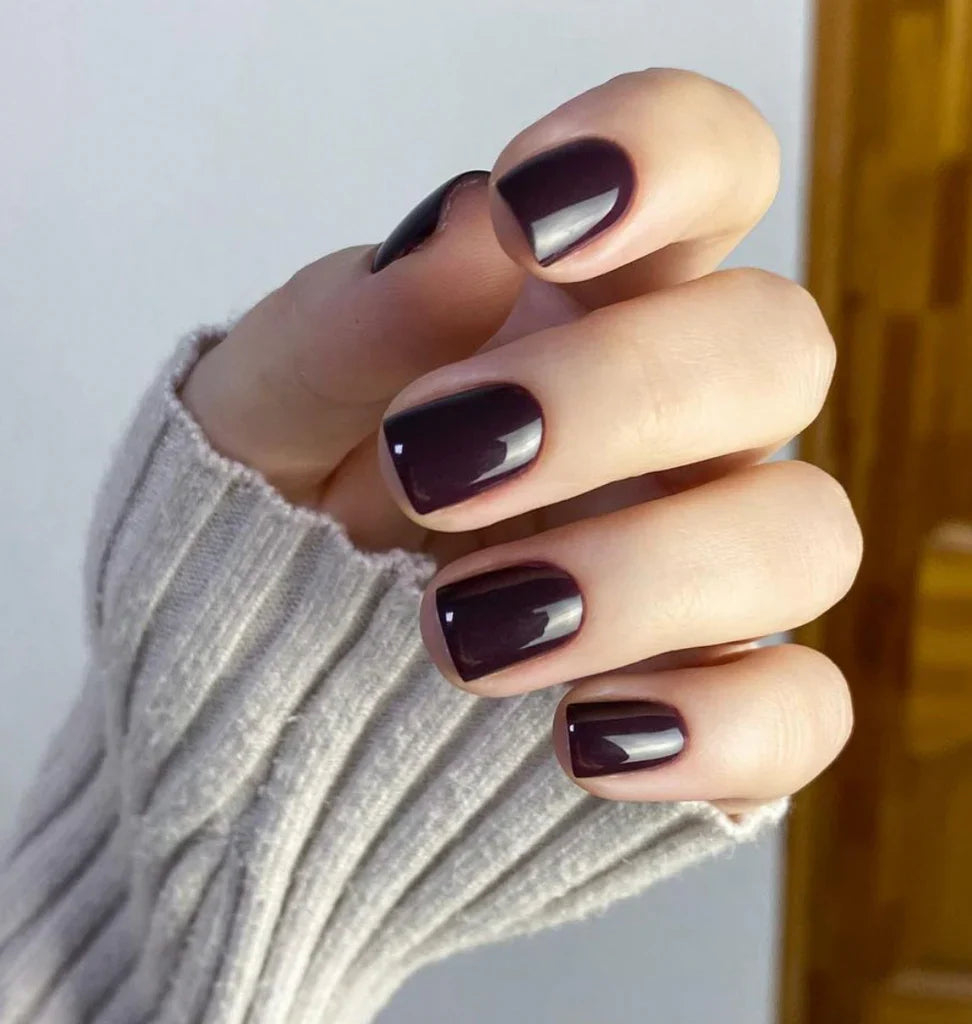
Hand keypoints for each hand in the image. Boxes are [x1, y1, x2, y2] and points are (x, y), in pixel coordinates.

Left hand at [183, 69, 860, 813]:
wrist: (265, 684)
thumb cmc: (271, 516)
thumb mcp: (264, 412)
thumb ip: (348, 322)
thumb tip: (464, 225)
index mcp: (581, 311)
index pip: (709, 169)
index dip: (665, 157)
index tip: (529, 219)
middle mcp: (675, 426)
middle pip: (774, 348)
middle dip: (619, 396)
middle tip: (430, 474)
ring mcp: (703, 568)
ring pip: (804, 535)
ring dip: (640, 580)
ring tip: (461, 635)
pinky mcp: (710, 704)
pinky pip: (797, 712)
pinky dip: (714, 733)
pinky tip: (581, 744)